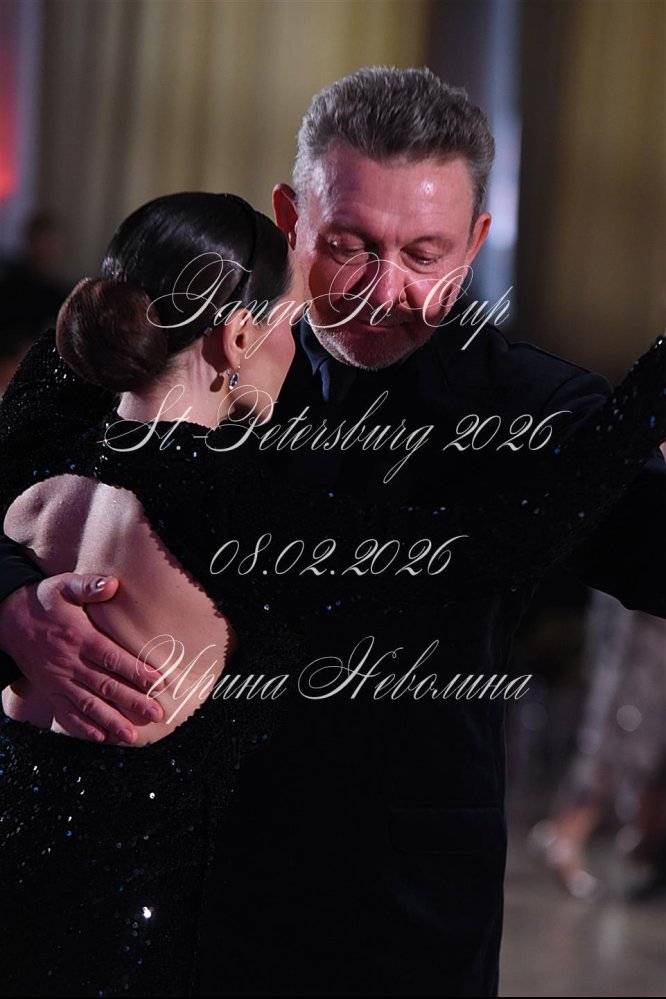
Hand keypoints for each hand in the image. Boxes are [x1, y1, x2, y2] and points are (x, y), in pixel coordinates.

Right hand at [0, 573, 164, 742]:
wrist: (7, 619)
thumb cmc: (43, 601)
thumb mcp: (64, 586)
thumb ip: (88, 586)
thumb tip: (112, 584)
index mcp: (78, 637)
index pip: (111, 657)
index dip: (135, 670)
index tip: (157, 682)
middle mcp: (69, 662)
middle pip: (105, 685)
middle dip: (132, 701)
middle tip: (157, 713)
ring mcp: (58, 679)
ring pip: (87, 704)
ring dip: (111, 721)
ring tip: (131, 736)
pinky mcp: (49, 690)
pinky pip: (65, 712)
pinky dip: (82, 727)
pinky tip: (99, 737)